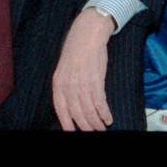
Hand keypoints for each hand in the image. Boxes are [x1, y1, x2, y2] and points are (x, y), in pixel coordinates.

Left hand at [51, 8, 113, 129]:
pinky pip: (100, 103)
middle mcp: (69, 87)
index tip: (73, 132)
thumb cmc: (77, 50)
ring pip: (89, 111)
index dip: (67, 124)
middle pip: (77, 114)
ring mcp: (82, 84)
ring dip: (97, 123)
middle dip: (86, 126)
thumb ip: (66, 86)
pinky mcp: (96, 81)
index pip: (61, 111)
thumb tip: (71, 103)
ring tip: (102, 127)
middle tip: (93, 131)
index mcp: (58, 84)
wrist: (87, 34)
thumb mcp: (65, 69)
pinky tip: (108, 118)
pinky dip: (104, 113)